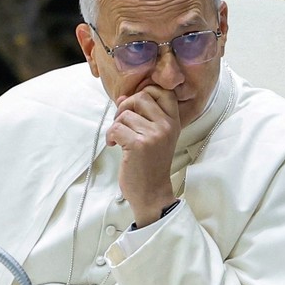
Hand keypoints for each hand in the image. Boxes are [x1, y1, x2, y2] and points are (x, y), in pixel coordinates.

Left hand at [106, 86, 180, 227]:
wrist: (152, 193)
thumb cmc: (150, 165)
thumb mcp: (154, 137)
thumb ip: (141, 116)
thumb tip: (122, 97)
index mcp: (173, 122)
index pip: (163, 91)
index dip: (145, 93)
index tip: (135, 108)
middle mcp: (166, 126)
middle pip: (141, 96)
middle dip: (125, 107)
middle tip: (122, 123)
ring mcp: (153, 135)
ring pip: (124, 114)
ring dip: (116, 125)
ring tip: (119, 139)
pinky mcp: (138, 145)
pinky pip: (116, 128)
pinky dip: (110, 136)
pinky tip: (114, 145)